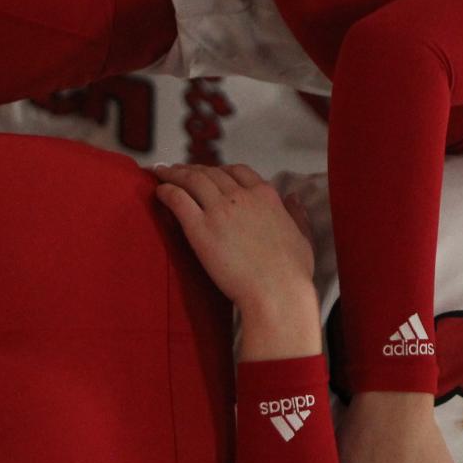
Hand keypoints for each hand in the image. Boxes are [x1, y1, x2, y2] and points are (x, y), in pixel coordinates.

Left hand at [153, 163, 315, 317]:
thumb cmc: (292, 273)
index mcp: (266, 196)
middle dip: (192, 169)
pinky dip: (166, 191)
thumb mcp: (303, 237)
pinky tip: (159, 191)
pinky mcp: (200, 228)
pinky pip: (178, 199)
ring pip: (192, 179)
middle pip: (211, 172)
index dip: (219, 170)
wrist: (276, 293)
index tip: (209, 173)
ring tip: (161, 172)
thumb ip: (297, 215)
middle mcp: (242, 196)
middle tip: (178, 170)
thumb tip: (293, 198)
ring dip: (174, 173)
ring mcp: (220, 210)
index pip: (237, 171)